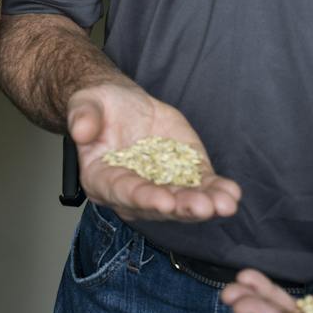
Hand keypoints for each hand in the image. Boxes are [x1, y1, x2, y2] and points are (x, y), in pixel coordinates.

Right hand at [67, 81, 240, 222]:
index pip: (123, 192)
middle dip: (182, 207)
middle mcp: (132, 193)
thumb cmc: (99, 107)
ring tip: (225, 204)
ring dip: (206, 204)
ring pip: (183, 202)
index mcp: (102, 179)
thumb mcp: (86, 104)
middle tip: (204, 206)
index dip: (144, 198)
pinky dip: (217, 191)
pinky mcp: (183, 174)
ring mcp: (160, 185)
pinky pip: (201, 187)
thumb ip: (83, 118)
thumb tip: (81, 130)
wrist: (121, 104)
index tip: (165, 201)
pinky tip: (231, 193)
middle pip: (158, 205)